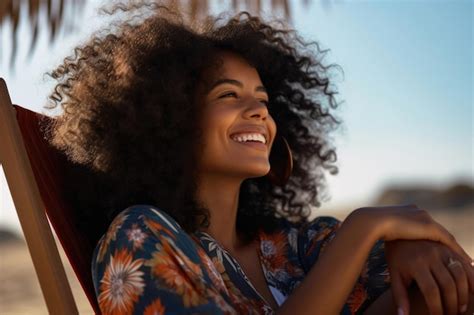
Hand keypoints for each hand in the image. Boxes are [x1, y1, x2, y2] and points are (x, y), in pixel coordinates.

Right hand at [354, 204, 472, 263]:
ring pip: (446, 236)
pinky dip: (457, 252)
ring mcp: (424, 218)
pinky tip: (465, 263)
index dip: (434, 240)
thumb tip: (386, 243)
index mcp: (407, 211)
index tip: (441, 251)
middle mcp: (418, 212)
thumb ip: (389, 235)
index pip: (425, 227)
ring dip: (456, 251)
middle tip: (459, 258)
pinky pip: (447, 241)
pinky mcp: (428, 226)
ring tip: (466, 264)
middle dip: (448, 245)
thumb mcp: (382, 232)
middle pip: (438, 231)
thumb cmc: (370, 229)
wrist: (371, 222)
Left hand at [385, 240, 473, 314]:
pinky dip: (472, 278)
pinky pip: (465, 264)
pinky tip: (471, 291)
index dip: (437, 308)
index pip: (431, 291)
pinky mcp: (449, 247)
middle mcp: (430, 256)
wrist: (398, 228)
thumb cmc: (396, 256)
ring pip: (461, 274)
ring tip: (462, 308)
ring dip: (465, 293)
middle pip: (449, 285)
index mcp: (416, 264)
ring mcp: (442, 250)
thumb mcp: (394, 275)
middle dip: (453, 304)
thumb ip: (400, 296)